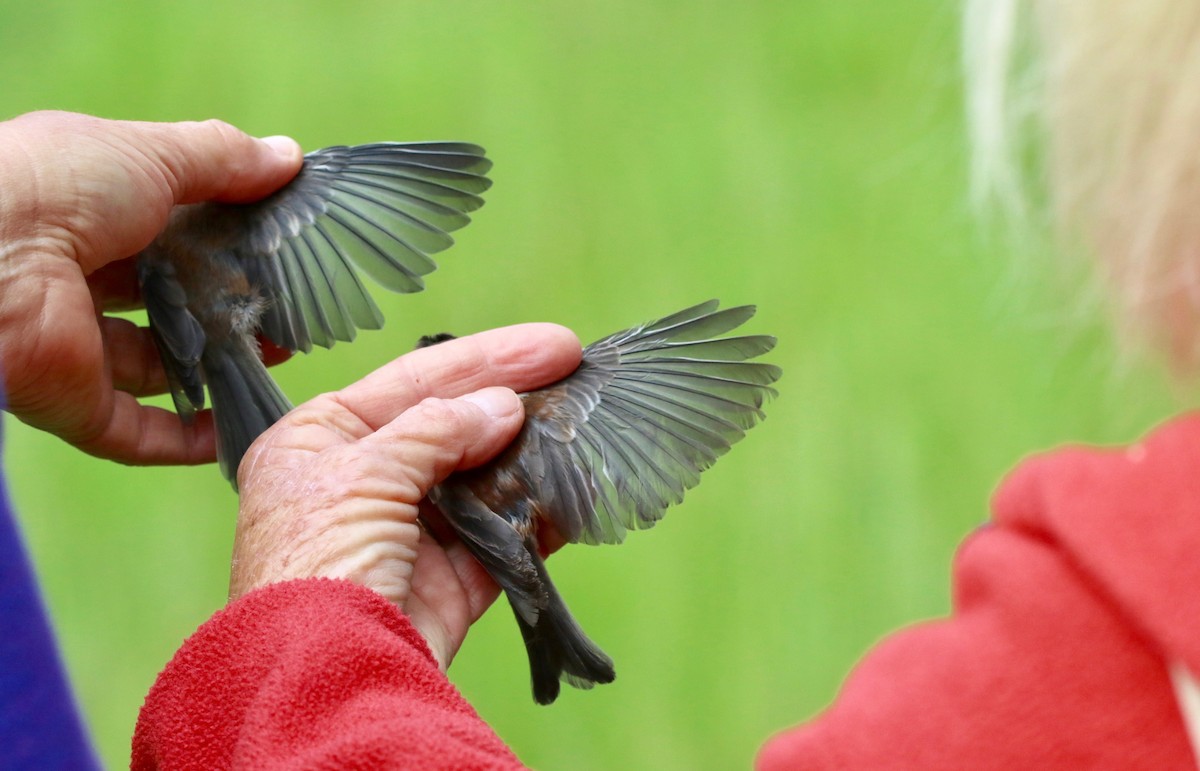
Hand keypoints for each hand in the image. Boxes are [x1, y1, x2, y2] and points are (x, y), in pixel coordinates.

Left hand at [0, 110, 302, 462]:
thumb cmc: (56, 187)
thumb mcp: (151, 154)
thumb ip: (221, 158)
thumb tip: (288, 156)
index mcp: (88, 214)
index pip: (167, 233)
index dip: (224, 239)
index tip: (281, 246)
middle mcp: (78, 281)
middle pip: (167, 303)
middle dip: (228, 307)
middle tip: (287, 307)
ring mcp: (76, 348)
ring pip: (158, 368)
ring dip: (219, 368)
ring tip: (280, 356)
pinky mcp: (75, 404)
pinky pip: (138, 431)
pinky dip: (187, 438)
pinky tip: (237, 428)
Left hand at [230, 323, 581, 668]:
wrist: (322, 675)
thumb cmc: (317, 562)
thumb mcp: (364, 471)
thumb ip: (435, 429)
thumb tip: (504, 408)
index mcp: (319, 441)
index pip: (410, 381)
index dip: (483, 358)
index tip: (550, 344)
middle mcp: (362, 481)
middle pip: (450, 425)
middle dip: (511, 400)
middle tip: (576, 371)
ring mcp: (408, 532)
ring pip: (481, 479)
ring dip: (528, 455)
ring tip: (581, 424)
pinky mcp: (448, 581)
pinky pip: (502, 536)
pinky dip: (536, 516)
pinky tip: (570, 490)